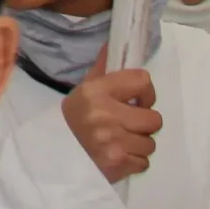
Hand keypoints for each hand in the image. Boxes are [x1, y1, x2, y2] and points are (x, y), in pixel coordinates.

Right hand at [63, 54, 160, 182]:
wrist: (54, 154)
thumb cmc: (74, 117)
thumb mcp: (84, 89)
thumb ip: (104, 69)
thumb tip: (114, 43)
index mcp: (97, 91)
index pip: (142, 81)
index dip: (145, 92)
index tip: (136, 100)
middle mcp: (106, 115)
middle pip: (154, 119)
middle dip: (144, 123)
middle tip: (129, 124)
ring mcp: (113, 142)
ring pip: (150, 143)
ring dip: (139, 144)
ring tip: (122, 141)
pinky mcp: (117, 165)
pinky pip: (144, 162)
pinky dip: (134, 161)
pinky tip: (119, 155)